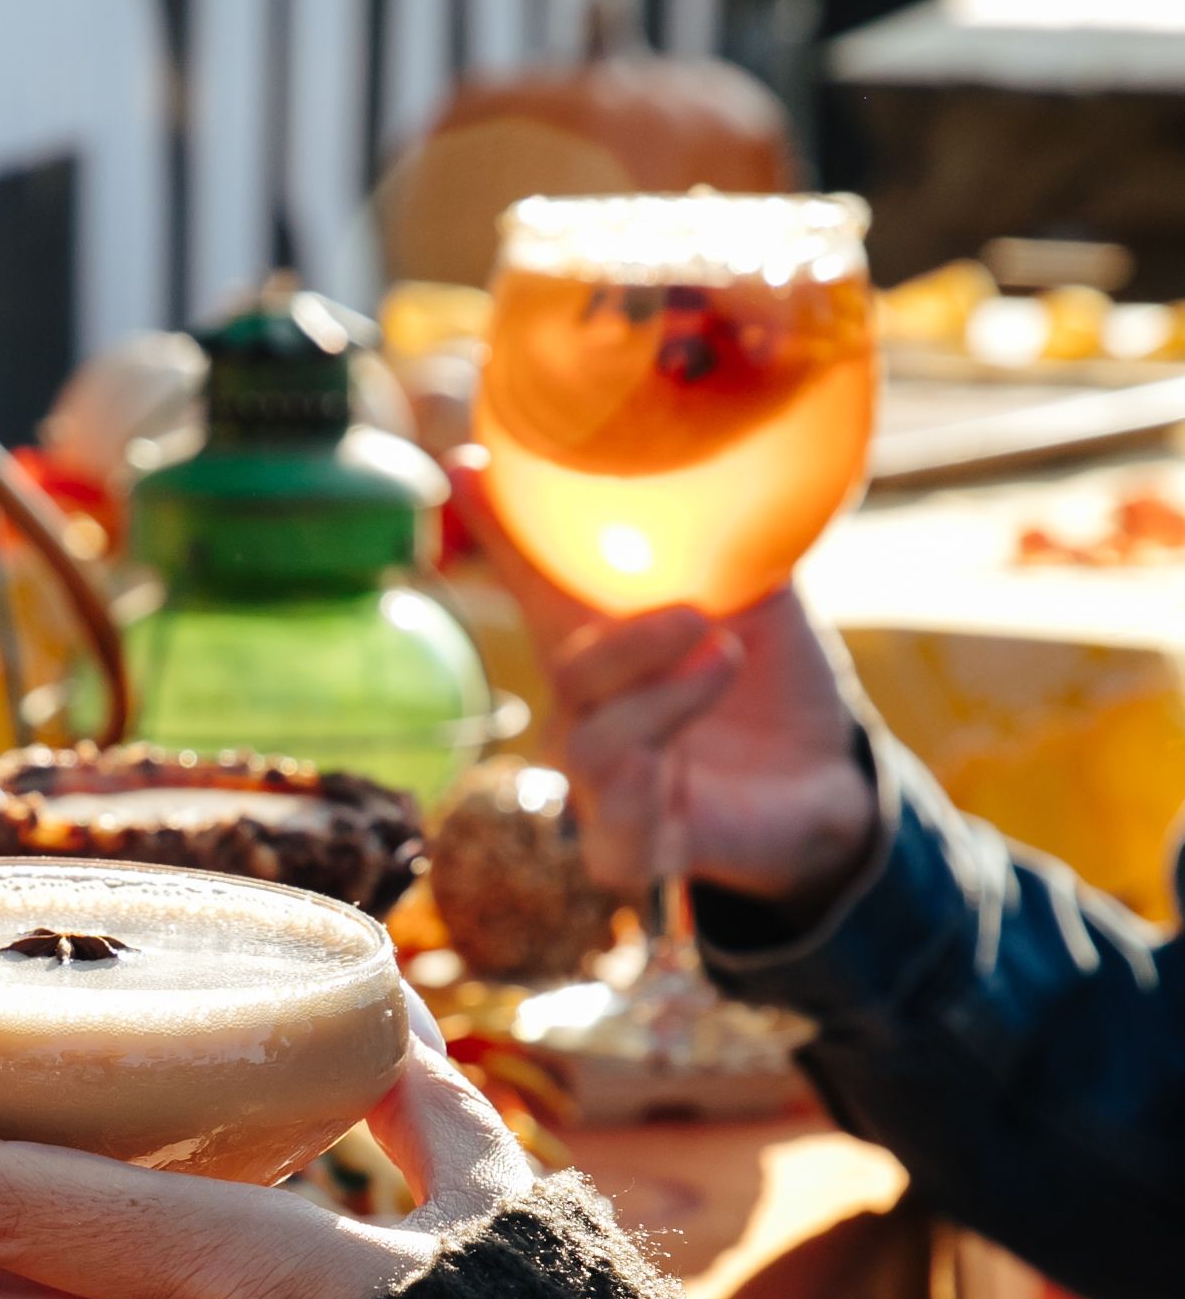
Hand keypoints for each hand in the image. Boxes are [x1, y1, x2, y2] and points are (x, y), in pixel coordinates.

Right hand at [451, 451, 877, 904]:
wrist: (831, 787)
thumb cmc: (777, 686)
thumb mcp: (761, 599)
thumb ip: (729, 542)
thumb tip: (733, 450)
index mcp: (606, 638)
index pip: (539, 579)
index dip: (501, 526)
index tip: (467, 463)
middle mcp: (588, 708)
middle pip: (568, 665)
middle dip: (624, 638)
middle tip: (699, 613)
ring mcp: (602, 782)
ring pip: (593, 742)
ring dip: (660, 699)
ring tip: (728, 660)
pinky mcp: (632, 848)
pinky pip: (613, 830)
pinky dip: (642, 794)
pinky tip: (676, 770)